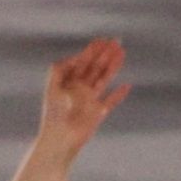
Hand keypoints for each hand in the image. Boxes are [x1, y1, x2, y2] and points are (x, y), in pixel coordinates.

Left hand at [30, 39, 130, 169]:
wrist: (59, 140)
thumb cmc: (53, 116)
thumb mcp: (52, 89)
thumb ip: (59, 71)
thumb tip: (73, 59)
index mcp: (68, 82)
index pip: (82, 62)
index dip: (91, 51)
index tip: (101, 41)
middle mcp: (80, 89)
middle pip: (95, 67)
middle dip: (105, 54)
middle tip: (116, 41)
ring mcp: (90, 100)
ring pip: (104, 79)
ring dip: (113, 67)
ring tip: (122, 54)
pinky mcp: (98, 113)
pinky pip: (111, 101)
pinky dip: (119, 94)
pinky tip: (127, 85)